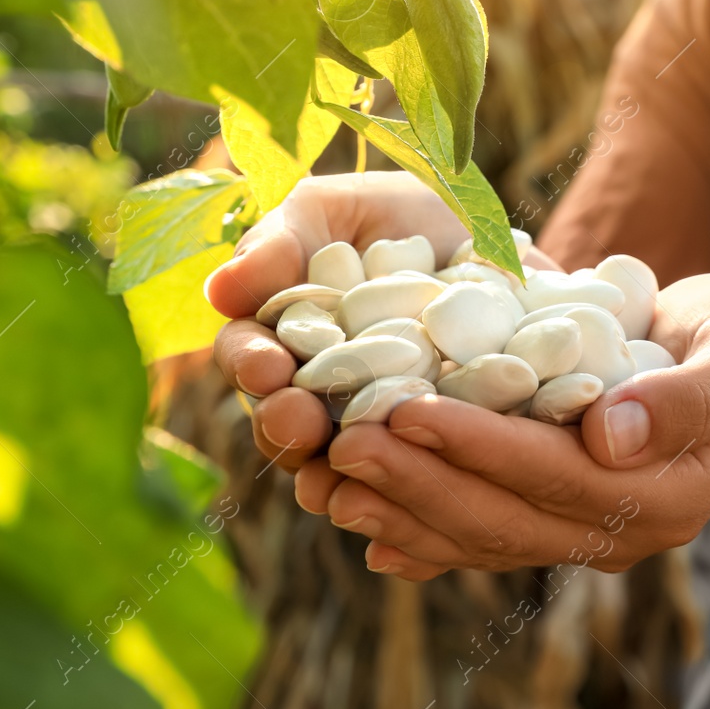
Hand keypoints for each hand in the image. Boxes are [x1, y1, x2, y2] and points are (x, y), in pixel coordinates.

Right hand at [208, 172, 553, 473]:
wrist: (488, 234)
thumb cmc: (394, 215)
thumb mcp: (336, 209)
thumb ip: (280, 242)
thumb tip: (221, 290)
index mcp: (281, 339)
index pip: (249, 356)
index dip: (250, 365)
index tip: (267, 367)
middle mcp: (317, 393)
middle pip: (285, 421)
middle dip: (286, 424)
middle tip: (298, 421)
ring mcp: (373, 425)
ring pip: (340, 463)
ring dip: (334, 469)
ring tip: (343, 461)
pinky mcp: (432, 444)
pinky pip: (410, 480)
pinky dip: (399, 493)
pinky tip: (399, 499)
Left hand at [308, 272, 709, 579]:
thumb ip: (687, 397)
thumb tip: (612, 436)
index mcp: (666, 496)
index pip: (556, 475)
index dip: (480, 445)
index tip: (408, 408)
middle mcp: (619, 533)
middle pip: (504, 517)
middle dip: (417, 480)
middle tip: (340, 441)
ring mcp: (584, 537)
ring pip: (480, 536)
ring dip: (400, 509)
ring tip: (327, 477)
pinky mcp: (552, 522)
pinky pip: (479, 538)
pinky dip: (418, 532)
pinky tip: (362, 522)